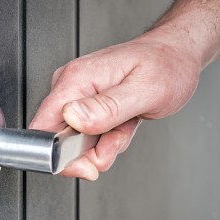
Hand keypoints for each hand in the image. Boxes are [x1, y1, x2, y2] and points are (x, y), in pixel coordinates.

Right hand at [30, 30, 202, 179]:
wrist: (177, 55)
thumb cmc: (166, 65)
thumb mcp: (144, 90)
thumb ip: (106, 107)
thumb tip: (72, 117)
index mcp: (76, 80)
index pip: (43, 128)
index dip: (59, 155)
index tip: (87, 163)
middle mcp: (70, 86)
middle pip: (58, 141)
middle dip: (89, 153)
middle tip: (117, 138)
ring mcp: (77, 96)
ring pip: (75, 143)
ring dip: (104, 145)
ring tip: (125, 125)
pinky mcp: (86, 105)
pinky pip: (88, 137)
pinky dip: (108, 139)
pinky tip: (123, 124)